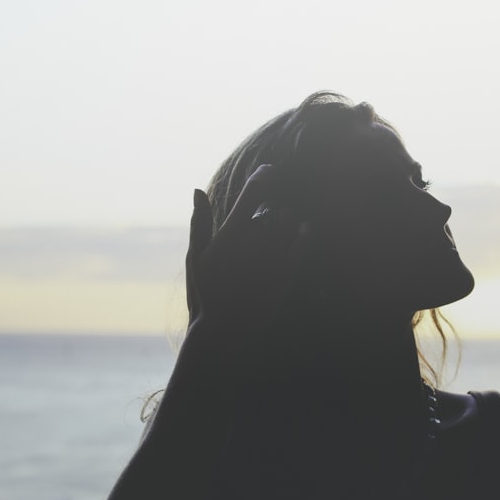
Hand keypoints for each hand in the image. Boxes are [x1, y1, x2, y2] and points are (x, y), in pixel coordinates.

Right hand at [185, 165, 311, 347]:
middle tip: (265, 220)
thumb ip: (199, 222)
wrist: (225, 329)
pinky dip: (303, 233)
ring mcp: (272, 259)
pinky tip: (301, 231)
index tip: (269, 170)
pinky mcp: (287, 274)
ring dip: (287, 220)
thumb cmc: (206, 292)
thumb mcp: (196, 256)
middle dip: (271, 211)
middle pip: (274, 208)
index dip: (264, 176)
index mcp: (231, 235)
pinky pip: (302, 241)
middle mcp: (254, 243)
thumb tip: (197, 189)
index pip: (254, 192)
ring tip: (279, 228)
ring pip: (290, 221)